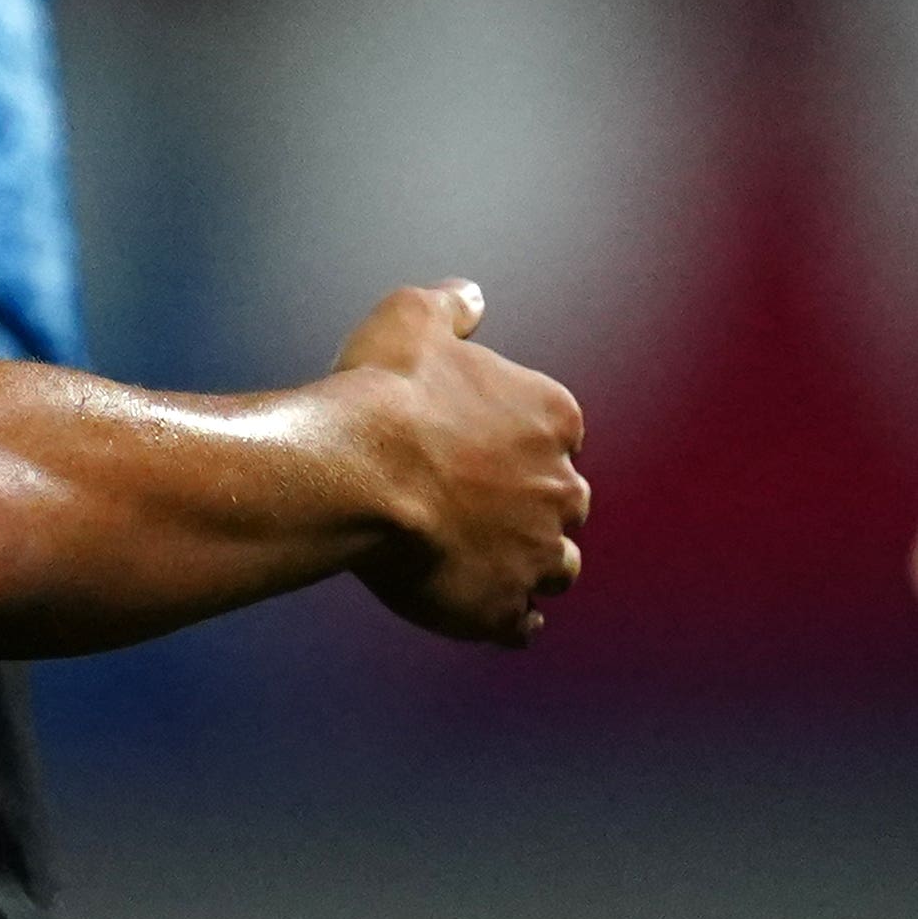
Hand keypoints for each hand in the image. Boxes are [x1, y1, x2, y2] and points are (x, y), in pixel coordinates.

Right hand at [330, 280, 588, 646]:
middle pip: (563, 504)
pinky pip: (519, 624)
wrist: (356, 474)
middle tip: (472, 502)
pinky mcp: (502, 607)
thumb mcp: (410, 318)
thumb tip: (471, 294)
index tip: (479, 444)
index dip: (517, 440)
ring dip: (528, 564)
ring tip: (480, 559)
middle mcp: (561, 489)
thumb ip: (449, 306)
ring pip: (556, 568)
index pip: (560, 434)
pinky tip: (479, 608)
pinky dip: (506, 618)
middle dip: (530, 504)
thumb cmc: (383, 393)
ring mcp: (537, 554)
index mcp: (553, 419)